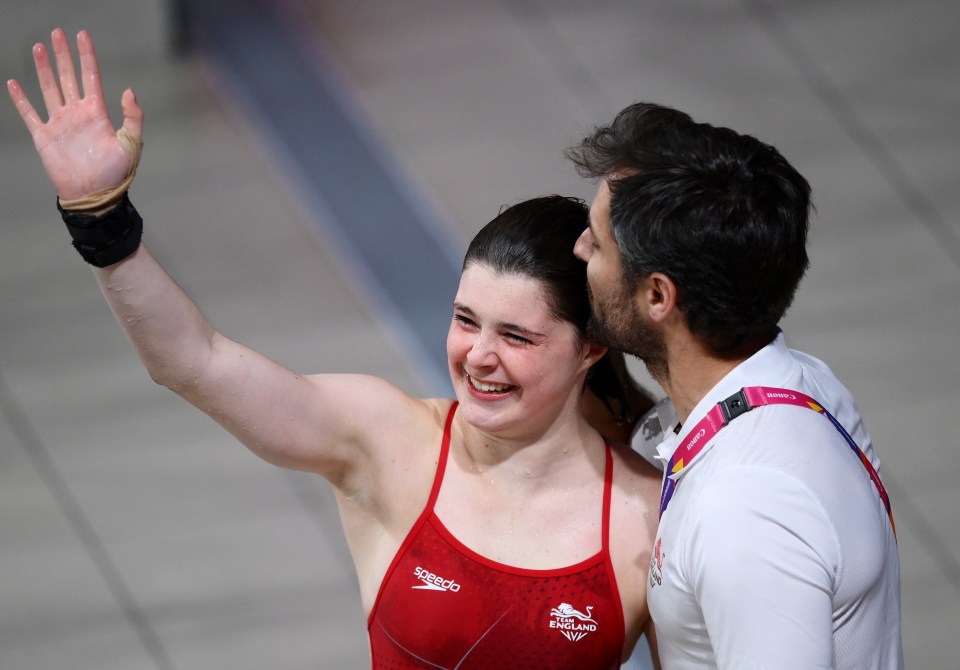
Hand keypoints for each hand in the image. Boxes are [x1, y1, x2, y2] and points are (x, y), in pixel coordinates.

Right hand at [7, 28, 142, 200]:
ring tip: (39, 47)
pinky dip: (21, 99)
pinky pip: (30, 114)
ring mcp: (60, 123)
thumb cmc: (116, 173)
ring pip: (49, 89)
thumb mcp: (131, 144)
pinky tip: (14, 83)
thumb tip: (129, 90)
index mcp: (97, 113)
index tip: (82, 35)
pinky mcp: (44, 137)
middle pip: (68, 77)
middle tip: (57, 33)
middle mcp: (77, 114)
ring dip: (43, 68)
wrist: (94, 196)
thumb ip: (133, 117)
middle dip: (63, 55)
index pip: (91, 77)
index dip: (87, 56)